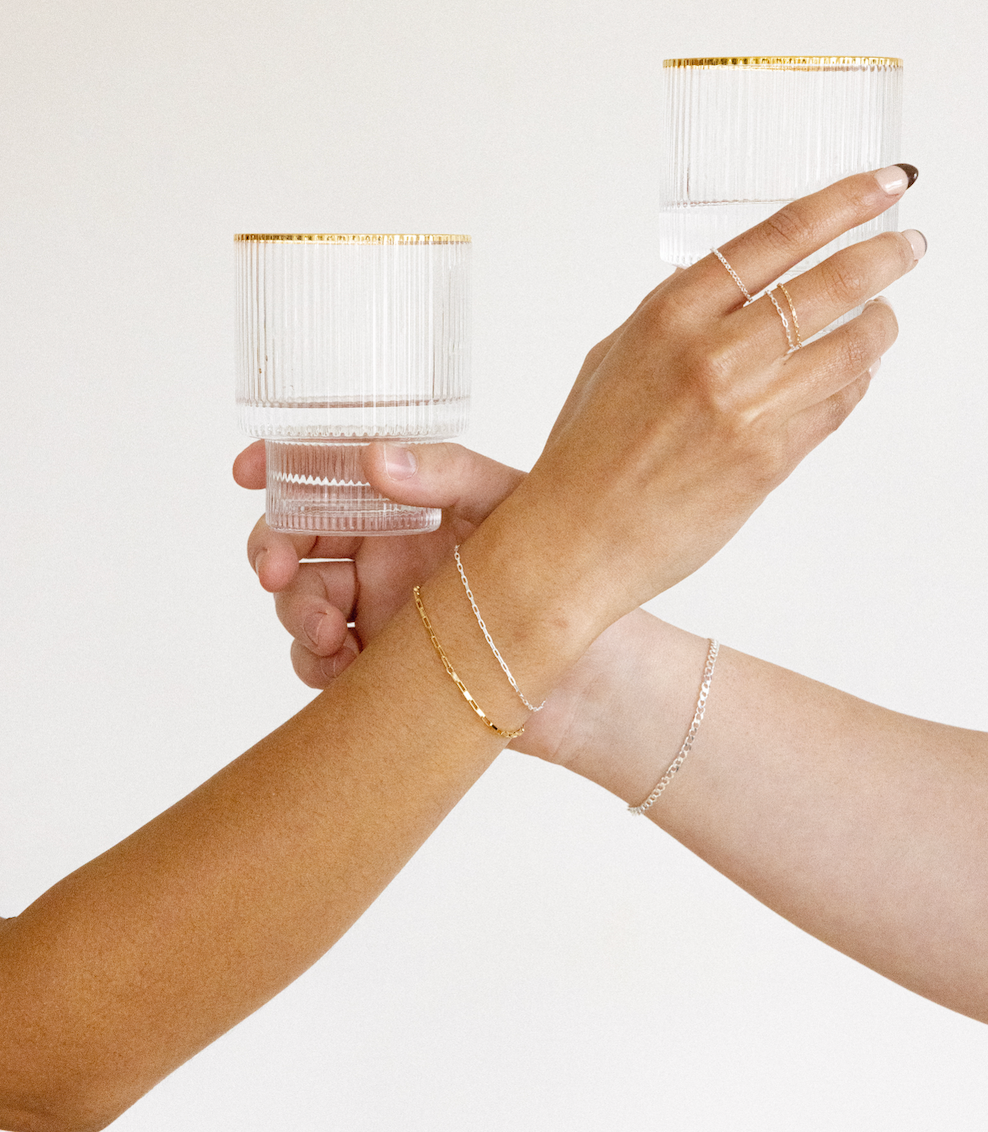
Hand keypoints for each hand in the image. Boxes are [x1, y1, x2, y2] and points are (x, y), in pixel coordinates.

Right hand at [233, 437, 651, 764]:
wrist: (593, 673)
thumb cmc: (559, 570)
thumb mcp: (507, 505)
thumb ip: (444, 475)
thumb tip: (375, 458)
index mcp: (403, 504)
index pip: (326, 473)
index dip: (280, 467)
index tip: (249, 470)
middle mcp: (381, 553)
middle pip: (295, 540)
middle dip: (272, 550)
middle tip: (275, 571)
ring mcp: (373, 611)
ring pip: (299, 601)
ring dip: (294, 612)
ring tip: (327, 633)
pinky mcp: (376, 666)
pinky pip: (318, 661)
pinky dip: (315, 662)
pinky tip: (341, 665)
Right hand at [482, 165, 922, 631]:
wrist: (575, 539)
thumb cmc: (586, 452)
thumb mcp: (618, 354)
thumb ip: (682, 317)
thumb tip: (744, 287)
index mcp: (671, 315)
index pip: (779, 237)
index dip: (844, 203)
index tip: (883, 184)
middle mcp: (714, 355)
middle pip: (831, 284)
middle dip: (884, 256)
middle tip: (907, 246)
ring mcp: (747, 410)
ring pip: (851, 348)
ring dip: (882, 325)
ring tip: (886, 315)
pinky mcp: (770, 461)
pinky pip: (835, 407)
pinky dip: (856, 382)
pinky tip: (856, 371)